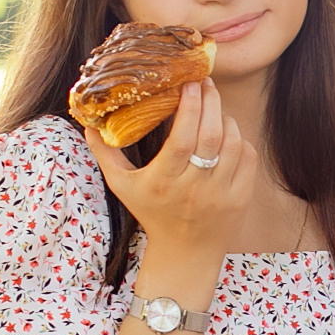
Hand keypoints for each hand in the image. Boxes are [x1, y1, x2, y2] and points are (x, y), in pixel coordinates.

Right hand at [88, 81, 254, 275]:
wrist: (185, 252)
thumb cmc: (152, 213)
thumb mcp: (122, 186)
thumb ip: (105, 154)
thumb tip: (87, 124)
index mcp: (163, 181)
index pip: (180, 139)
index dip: (189, 109)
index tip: (189, 85)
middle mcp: (194, 188)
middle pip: (210, 136)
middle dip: (211, 103)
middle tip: (206, 83)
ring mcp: (221, 194)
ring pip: (232, 143)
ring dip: (226, 118)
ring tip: (215, 106)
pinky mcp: (241, 198)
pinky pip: (248, 158)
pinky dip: (240, 139)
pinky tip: (228, 131)